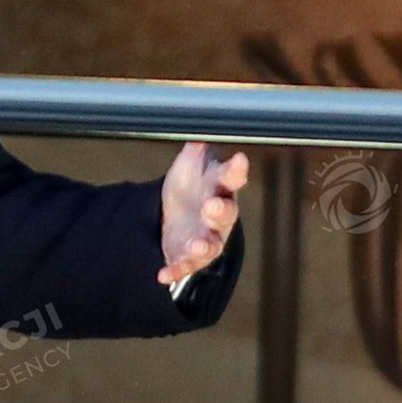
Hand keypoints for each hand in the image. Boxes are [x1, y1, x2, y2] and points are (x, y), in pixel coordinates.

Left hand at [159, 142, 248, 285]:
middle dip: (220, 211)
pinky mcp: (188, 257)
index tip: (239, 160)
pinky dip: (174, 270)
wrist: (173, 214)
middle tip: (212, 205)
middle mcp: (218, 217)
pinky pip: (183, 266)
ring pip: (210, 245)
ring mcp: (205, 239)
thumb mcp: (190, 163)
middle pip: (226, 214)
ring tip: (195, 245)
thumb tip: (199, 126)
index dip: (236, 170)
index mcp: (221, 188)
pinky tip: (162, 275)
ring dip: (203, 246)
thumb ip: (196, 148)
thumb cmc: (190, 185)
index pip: (232, 177)